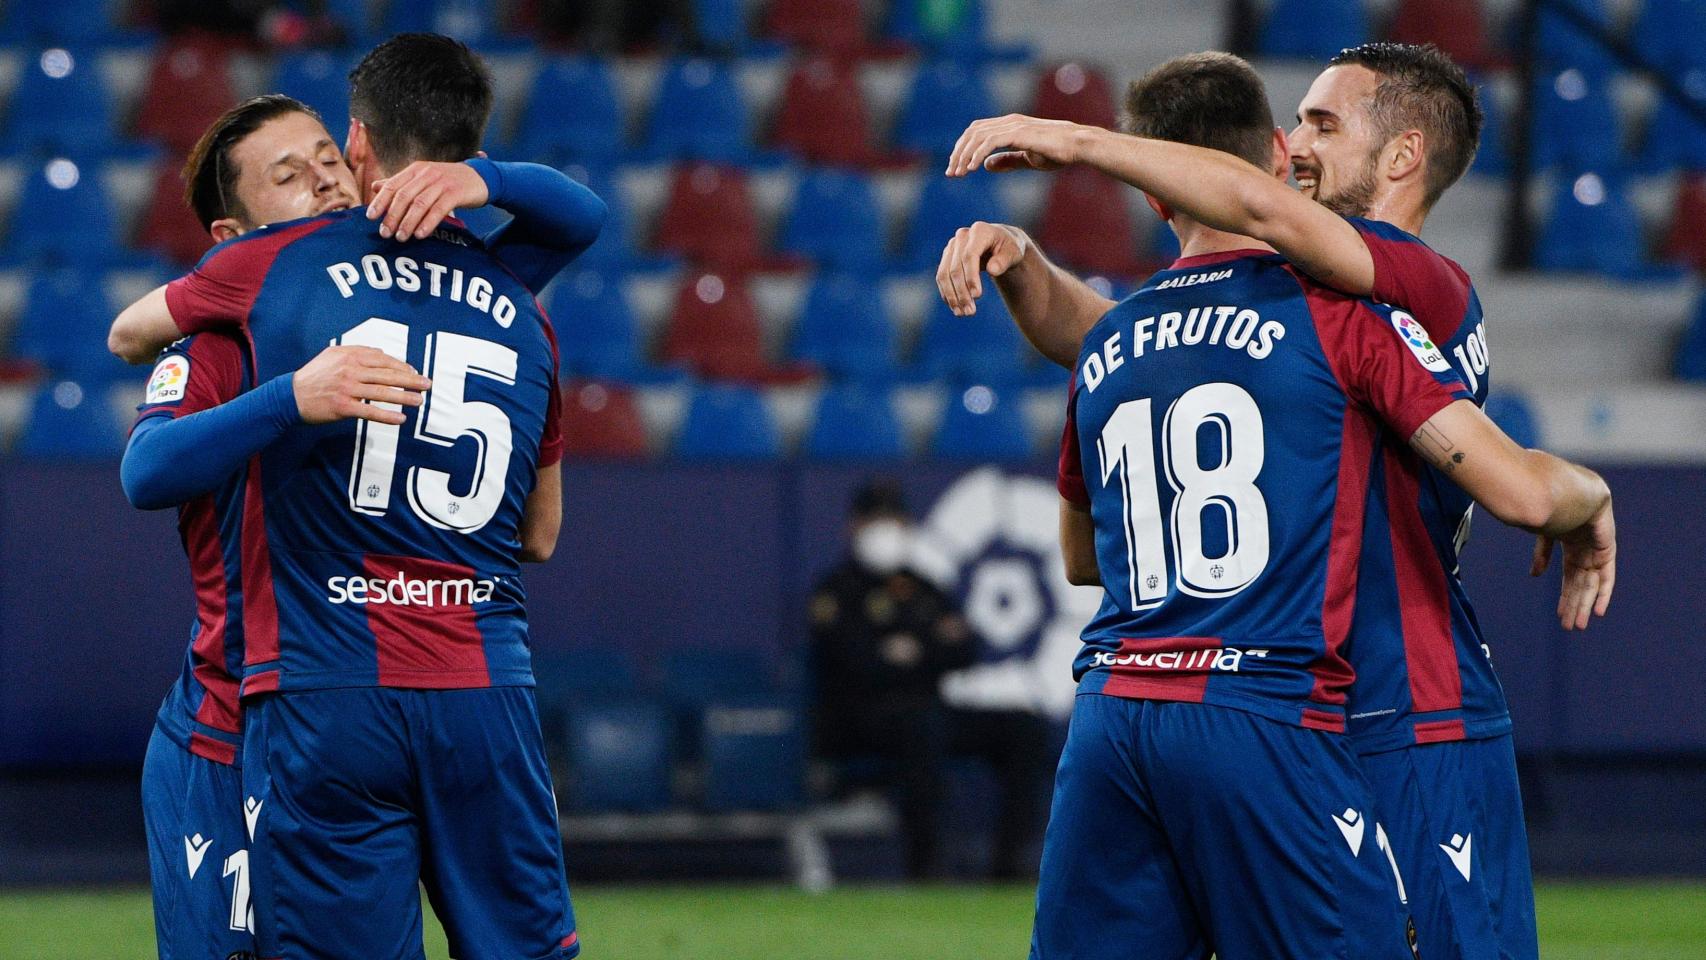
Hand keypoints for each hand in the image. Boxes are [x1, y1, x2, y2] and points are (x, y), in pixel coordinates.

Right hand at [293, 346, 430, 425]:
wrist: (290, 395)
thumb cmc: (314, 375)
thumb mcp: (333, 354)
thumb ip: (357, 351)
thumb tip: (381, 353)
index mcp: (350, 355)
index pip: (383, 360)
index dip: (402, 366)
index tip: (415, 372)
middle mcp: (350, 370)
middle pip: (388, 375)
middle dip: (411, 380)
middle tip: (427, 384)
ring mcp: (347, 389)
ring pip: (382, 393)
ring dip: (404, 398)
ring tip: (419, 401)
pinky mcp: (343, 407)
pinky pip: (370, 412)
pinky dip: (387, 416)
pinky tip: (401, 419)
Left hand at [366, 160, 489, 239]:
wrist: (480, 177)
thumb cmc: (448, 181)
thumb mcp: (423, 178)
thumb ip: (401, 182)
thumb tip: (375, 187)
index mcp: (415, 169)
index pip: (393, 185)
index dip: (380, 201)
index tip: (371, 217)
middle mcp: (427, 173)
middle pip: (404, 196)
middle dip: (392, 216)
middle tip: (385, 233)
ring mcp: (442, 183)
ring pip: (419, 204)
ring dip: (408, 222)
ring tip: (401, 237)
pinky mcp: (456, 193)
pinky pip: (438, 209)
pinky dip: (427, 223)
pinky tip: (420, 234)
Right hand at [936, 221, 1030, 316]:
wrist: (1001, 244)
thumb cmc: (1009, 248)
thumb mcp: (1014, 253)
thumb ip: (1004, 260)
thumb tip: (992, 270)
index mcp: (980, 231)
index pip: (969, 255)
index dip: (971, 276)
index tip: (977, 296)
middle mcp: (962, 236)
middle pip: (955, 268)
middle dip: (962, 292)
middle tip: (970, 312)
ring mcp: (952, 246)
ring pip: (944, 274)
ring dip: (952, 296)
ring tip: (962, 313)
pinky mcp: (947, 257)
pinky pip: (942, 278)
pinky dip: (947, 293)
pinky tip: (955, 308)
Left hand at [946, 114, 1096, 176]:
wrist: (1076, 146)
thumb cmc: (1057, 152)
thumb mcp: (1027, 159)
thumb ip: (1007, 160)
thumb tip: (986, 165)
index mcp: (1009, 126)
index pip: (976, 132)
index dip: (963, 149)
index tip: (957, 169)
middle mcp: (1008, 122)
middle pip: (972, 132)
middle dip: (958, 152)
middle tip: (951, 173)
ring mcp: (1013, 126)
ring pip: (977, 136)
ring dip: (964, 155)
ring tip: (958, 174)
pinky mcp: (1018, 133)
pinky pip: (990, 142)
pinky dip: (977, 154)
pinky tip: (972, 168)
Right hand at [1531, 498, 1615, 629]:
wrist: (1569, 491)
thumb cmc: (1549, 504)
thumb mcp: (1542, 532)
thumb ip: (1541, 553)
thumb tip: (1535, 576)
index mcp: (1569, 540)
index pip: (1569, 574)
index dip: (1565, 593)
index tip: (1559, 613)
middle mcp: (1585, 547)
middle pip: (1579, 582)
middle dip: (1573, 604)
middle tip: (1568, 627)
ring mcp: (1596, 548)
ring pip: (1590, 583)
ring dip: (1584, 604)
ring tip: (1578, 625)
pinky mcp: (1606, 549)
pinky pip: (1606, 575)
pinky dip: (1603, 593)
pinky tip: (1598, 611)